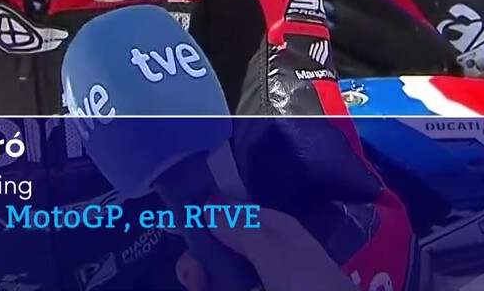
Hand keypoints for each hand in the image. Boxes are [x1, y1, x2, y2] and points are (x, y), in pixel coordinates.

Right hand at [176, 205, 356, 290]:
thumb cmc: (310, 286)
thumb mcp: (275, 254)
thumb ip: (241, 229)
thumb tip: (207, 202)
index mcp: (273, 231)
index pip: (230, 214)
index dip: (202, 218)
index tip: (173, 227)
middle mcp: (264, 255)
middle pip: (217, 252)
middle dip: (199, 264)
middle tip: (195, 279)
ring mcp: (260, 282)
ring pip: (220, 279)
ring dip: (207, 284)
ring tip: (203, 287)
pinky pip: (227, 287)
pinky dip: (216, 288)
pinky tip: (210, 289)